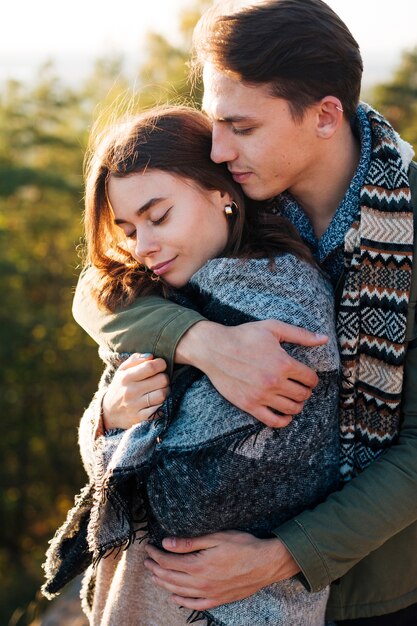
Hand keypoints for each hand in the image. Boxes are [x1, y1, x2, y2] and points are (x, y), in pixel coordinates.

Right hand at [102, 353, 169, 429]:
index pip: (151, 366)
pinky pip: (159, 409)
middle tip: (160, 379)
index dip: (161, 364)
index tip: (161, 366)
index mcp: (126, 377)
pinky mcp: (140, 418)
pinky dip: (162, 404)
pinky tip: (157, 401)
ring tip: (160, 389)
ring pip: (162, 395)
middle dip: (165, 377)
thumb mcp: (122, 371)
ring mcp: (135, 406)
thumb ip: (135, 360)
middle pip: (161, 380)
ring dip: (165, 391)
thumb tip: (151, 356)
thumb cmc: (120, 387)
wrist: (108, 413)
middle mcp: (130, 391)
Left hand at [143, 530, 299, 610]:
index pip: (168, 561)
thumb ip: (189, 542)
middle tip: (147, 560)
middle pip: (169, 577)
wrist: (265, 563)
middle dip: (155, 568)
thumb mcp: (215, 537)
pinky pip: (194, 604)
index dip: (156, 554)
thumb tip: (167, 543)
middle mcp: (200, 583)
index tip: (149, 547)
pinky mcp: (217, 600)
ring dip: (163, 583)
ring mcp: (209, 594)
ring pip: (178, 591)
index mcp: (198, 565)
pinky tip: (174, 597)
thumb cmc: (242, 546)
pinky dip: (181, 601)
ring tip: (154, 575)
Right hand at [176, 320, 327, 426]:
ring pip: (292, 409)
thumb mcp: (273, 328)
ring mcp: (262, 396)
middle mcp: (274, 382)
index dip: (312, 378)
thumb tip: (324, 339)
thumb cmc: (244, 335)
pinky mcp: (249, 405)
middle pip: (303, 395)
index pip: (310, 379)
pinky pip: (273, 421)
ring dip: (297, 405)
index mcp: (283, 363)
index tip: (306, 377)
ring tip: (292, 398)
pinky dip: (284, 421)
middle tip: (299, 386)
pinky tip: (284, 414)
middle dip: (305, 391)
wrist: (214, 349)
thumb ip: (300, 334)